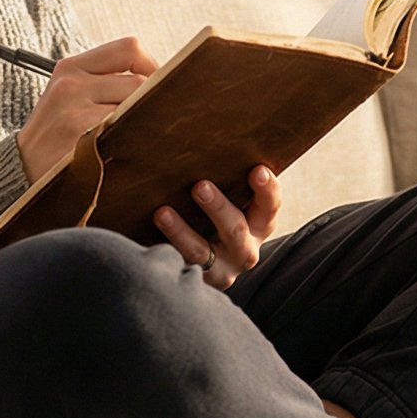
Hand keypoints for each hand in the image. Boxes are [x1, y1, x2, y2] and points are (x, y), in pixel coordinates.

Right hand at [15, 35, 159, 183]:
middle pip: (140, 82)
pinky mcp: (81, 140)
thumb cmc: (55, 135)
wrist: (20, 171)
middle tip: (151, 121)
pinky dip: (132, 143)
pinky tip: (123, 152)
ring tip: (134, 138)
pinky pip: (126, 134)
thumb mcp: (69, 96)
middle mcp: (71, 84)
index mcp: (71, 67)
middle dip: (151, 102)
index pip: (129, 49)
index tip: (158, 86)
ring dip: (142, 125)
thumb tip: (161, 79)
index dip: (153, 65)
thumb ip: (105, 82)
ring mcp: (75, 112)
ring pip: (136, 108)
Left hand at [155, 165, 280, 290]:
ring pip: (200, 252)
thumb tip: (209, 137)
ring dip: (181, 231)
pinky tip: (146, 239)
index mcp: (259, 225)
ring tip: (162, 213)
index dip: (267, 189)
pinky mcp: (193, 280)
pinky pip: (177, 267)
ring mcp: (219, 270)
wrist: (199, 267)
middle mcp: (244, 250)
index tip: (257, 170)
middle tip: (200, 186)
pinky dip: (163, 251)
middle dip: (218, 208)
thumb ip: (229, 181)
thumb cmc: (214, 216)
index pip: (270, 206)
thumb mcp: (231, 203)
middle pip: (235, 230)